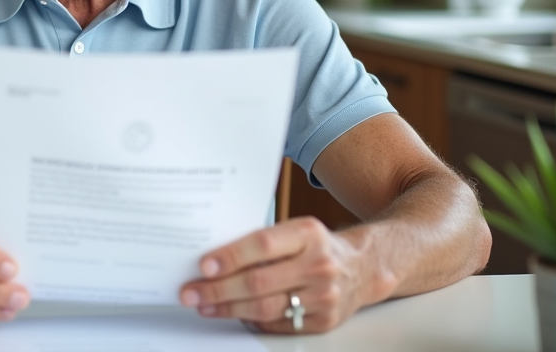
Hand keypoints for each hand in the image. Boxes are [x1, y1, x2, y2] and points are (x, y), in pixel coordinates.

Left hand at [178, 216, 373, 333]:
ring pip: (265, 308)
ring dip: (228, 308)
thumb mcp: (297, 230)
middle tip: (191, 292)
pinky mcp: (323, 320)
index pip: (263, 245)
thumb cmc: (318, 246)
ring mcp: (323, 296)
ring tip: (205, 305)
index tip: (204, 265)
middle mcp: (318, 265)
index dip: (231, 256)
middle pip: (259, 282)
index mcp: (308, 234)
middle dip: (219, 289)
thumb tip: (216, 257)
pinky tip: (232, 314)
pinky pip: (278, 324)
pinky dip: (251, 320)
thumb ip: (264, 241)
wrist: (363, 268)